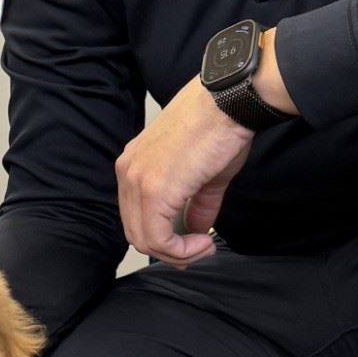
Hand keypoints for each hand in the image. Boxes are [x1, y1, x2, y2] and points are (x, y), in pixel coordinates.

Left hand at [115, 74, 254, 266]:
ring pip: (144, 239)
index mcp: (135, 164)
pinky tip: (202, 243)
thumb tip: (197, 228)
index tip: (190, 247)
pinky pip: (157, 237)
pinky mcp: (154, 189)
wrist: (228, 103)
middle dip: (169, 251)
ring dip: (177, 253)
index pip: (136, 215)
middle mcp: (129, 171)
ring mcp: (138, 180)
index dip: (162, 239)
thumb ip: (197, 205)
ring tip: (203, 247)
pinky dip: (180, 250)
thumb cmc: (219, 126)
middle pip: (136, 232)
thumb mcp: (205, 175)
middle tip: (197, 252)